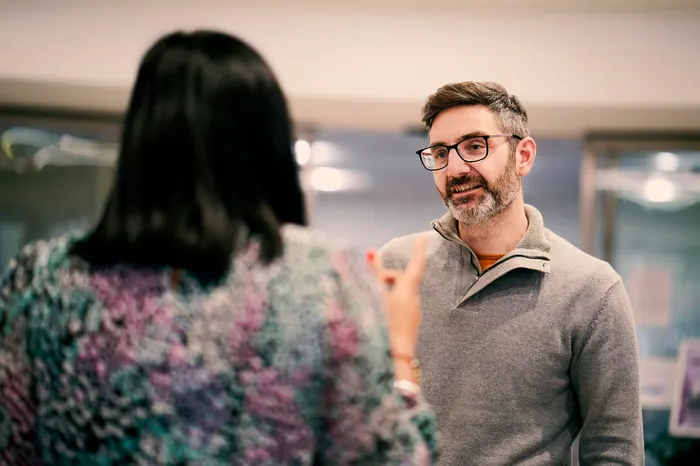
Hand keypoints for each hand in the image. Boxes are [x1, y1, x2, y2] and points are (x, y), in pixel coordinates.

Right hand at [367, 235, 427, 361]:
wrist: (394, 358)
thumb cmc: (383, 324)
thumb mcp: (376, 295)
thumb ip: (373, 274)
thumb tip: (371, 251)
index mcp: (407, 290)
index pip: (416, 264)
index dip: (418, 250)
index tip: (424, 237)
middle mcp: (413, 300)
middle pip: (400, 279)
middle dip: (386, 277)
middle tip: (370, 282)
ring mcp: (412, 313)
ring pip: (398, 293)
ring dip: (385, 291)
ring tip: (372, 303)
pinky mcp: (409, 324)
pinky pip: (399, 305)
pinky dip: (388, 303)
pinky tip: (379, 316)